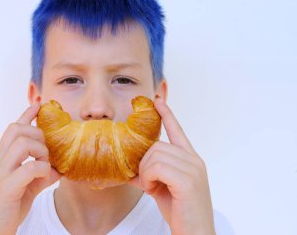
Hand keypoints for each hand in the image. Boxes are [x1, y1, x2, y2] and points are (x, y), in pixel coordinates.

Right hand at [0, 102, 61, 234]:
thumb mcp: (25, 190)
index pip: (12, 130)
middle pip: (16, 129)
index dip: (26, 115)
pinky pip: (28, 169)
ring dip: (39, 150)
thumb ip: (39, 177)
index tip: (38, 104)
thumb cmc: (5, 211)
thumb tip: (57, 170)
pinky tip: (45, 177)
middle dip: (37, 134)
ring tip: (44, 164)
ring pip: (21, 143)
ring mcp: (0, 174)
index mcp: (1, 161)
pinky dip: (42, 169)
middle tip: (45, 151)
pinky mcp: (6, 188)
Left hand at [129, 98, 215, 234]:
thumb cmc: (180, 210)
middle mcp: (194, 160)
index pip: (177, 131)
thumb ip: (148, 173)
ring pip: (154, 155)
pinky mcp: (187, 180)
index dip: (167, 115)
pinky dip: (148, 178)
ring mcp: (192, 169)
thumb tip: (128, 168)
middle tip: (148, 182)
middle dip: (144, 163)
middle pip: (157, 145)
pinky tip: (152, 189)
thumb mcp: (160, 188)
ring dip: (146, 173)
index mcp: (190, 159)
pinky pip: (157, 167)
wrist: (194, 233)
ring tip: (151, 187)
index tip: (157, 100)